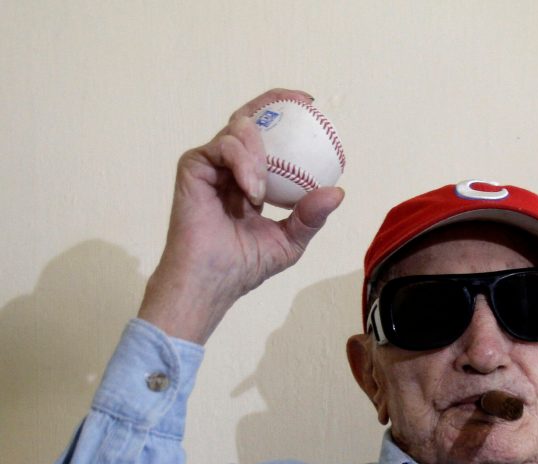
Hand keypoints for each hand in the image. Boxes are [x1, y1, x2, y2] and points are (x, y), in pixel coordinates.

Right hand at [138, 88, 343, 343]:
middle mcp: (229, 166)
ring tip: (262, 191)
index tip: (313, 107)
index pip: (269, 137)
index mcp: (250, 179)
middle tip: (302, 105)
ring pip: (240, 128)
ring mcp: (210, 164)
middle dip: (276, 103)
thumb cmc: (244, 266)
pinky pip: (224, 146)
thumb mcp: (289, 241)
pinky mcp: (193, 166)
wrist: (211, 281)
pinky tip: (251, 191)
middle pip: (251, 118)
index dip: (288, 114)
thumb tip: (338, 192)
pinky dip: (242, 163)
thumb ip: (310, 217)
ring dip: (260, 153)